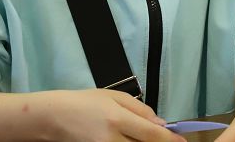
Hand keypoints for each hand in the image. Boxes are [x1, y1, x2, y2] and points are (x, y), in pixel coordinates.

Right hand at [41, 89, 182, 141]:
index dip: (170, 140)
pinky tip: (131, 141)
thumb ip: (140, 109)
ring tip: (144, 138)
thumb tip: (160, 124)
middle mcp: (111, 139)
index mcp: (117, 119)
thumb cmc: (83, 102)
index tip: (182, 141)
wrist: (51, 118)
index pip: (152, 134)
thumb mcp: (113, 96)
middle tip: (166, 140)